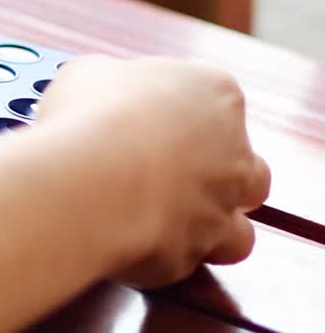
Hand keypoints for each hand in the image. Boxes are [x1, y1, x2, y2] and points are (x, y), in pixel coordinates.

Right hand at [39, 56, 270, 287]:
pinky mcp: (191, 254)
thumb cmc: (93, 117)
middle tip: (166, 172)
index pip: (215, 102)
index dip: (178, 114)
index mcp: (215, 94)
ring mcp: (219, 208)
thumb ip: (108, 82)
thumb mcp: (87, 72)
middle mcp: (233, 153)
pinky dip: (159, 255)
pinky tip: (126, 239)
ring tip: (159, 220)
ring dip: (206, 228)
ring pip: (237, 230)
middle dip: (214, 175)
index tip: (143, 118)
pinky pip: (184, 260)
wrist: (88, 181)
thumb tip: (96, 92)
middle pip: (246, 169)